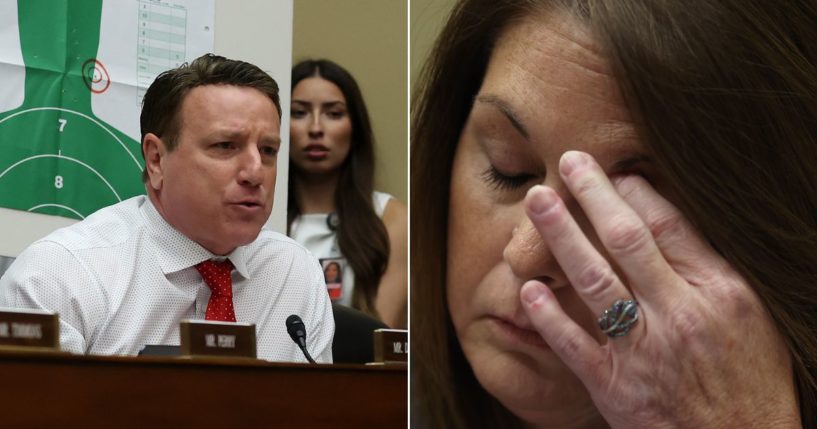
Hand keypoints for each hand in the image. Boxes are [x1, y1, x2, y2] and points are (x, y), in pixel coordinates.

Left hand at [519, 151, 799, 427]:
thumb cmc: (748, 379)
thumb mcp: (750, 316)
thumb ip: (709, 270)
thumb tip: (667, 221)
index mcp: (721, 291)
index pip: (670, 225)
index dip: (635, 193)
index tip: (614, 174)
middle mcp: (681, 314)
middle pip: (628, 239)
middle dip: (594, 194)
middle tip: (569, 161)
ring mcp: (645, 351)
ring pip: (595, 281)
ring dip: (561, 236)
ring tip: (537, 201)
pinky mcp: (616, 387)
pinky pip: (574, 344)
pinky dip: (549, 316)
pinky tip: (529, 288)